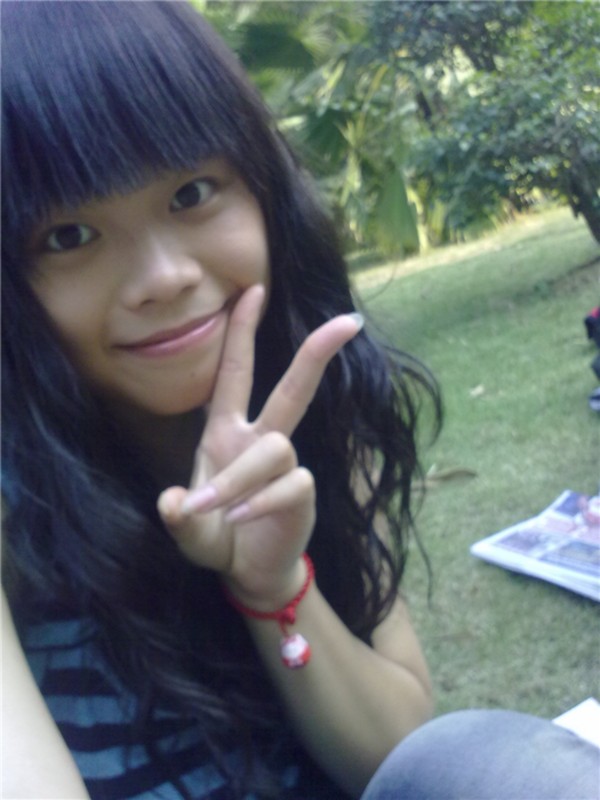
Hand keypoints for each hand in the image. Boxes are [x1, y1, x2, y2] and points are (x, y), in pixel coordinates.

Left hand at [158, 285, 361, 606]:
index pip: (236, 373)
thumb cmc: (216, 536)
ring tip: (215, 509)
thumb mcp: (188, 530)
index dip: (241, 332)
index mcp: (226, 432)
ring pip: (275, 448)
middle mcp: (259, 440)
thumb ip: (177, 518)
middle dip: (316, 354)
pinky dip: (262, 500)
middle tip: (348, 322)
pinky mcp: (302, 492)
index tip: (253, 290)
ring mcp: (284, 466)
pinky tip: (242, 519)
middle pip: (292, 390)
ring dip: (240, 477)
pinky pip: (290, 483)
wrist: (246, 571)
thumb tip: (173, 503)